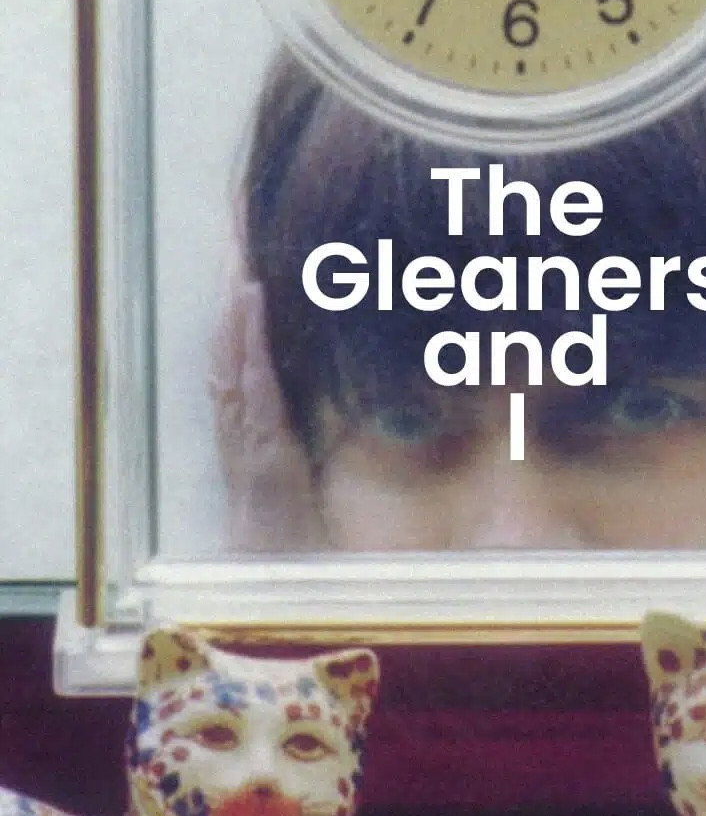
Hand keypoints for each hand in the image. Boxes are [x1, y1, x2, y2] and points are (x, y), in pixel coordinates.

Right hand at [209, 257, 324, 551]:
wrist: (276, 566)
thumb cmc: (294, 521)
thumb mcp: (309, 464)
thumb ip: (327, 432)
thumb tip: (367, 396)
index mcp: (251, 425)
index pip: (239, 360)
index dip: (237, 319)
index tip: (242, 276)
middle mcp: (240, 423)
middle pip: (227, 348)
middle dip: (229, 302)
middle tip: (233, 249)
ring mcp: (246, 430)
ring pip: (234, 356)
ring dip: (236, 310)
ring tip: (241, 264)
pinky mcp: (261, 441)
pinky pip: (253, 381)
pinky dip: (251, 340)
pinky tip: (254, 303)